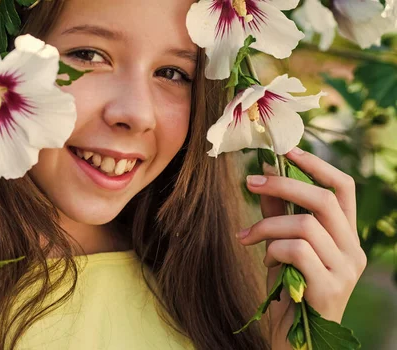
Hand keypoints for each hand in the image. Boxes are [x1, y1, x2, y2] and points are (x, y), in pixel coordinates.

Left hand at [237, 148, 366, 349]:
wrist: (293, 340)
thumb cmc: (288, 291)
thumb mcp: (281, 245)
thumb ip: (277, 210)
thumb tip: (265, 171)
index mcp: (346, 236)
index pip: (343, 188)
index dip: (316, 165)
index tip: (286, 149)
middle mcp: (354, 251)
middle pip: (324, 199)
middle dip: (283, 183)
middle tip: (247, 182)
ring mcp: (345, 270)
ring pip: (306, 224)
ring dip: (268, 225)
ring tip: (249, 238)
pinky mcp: (330, 288)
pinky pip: (297, 250)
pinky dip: (273, 249)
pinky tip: (266, 263)